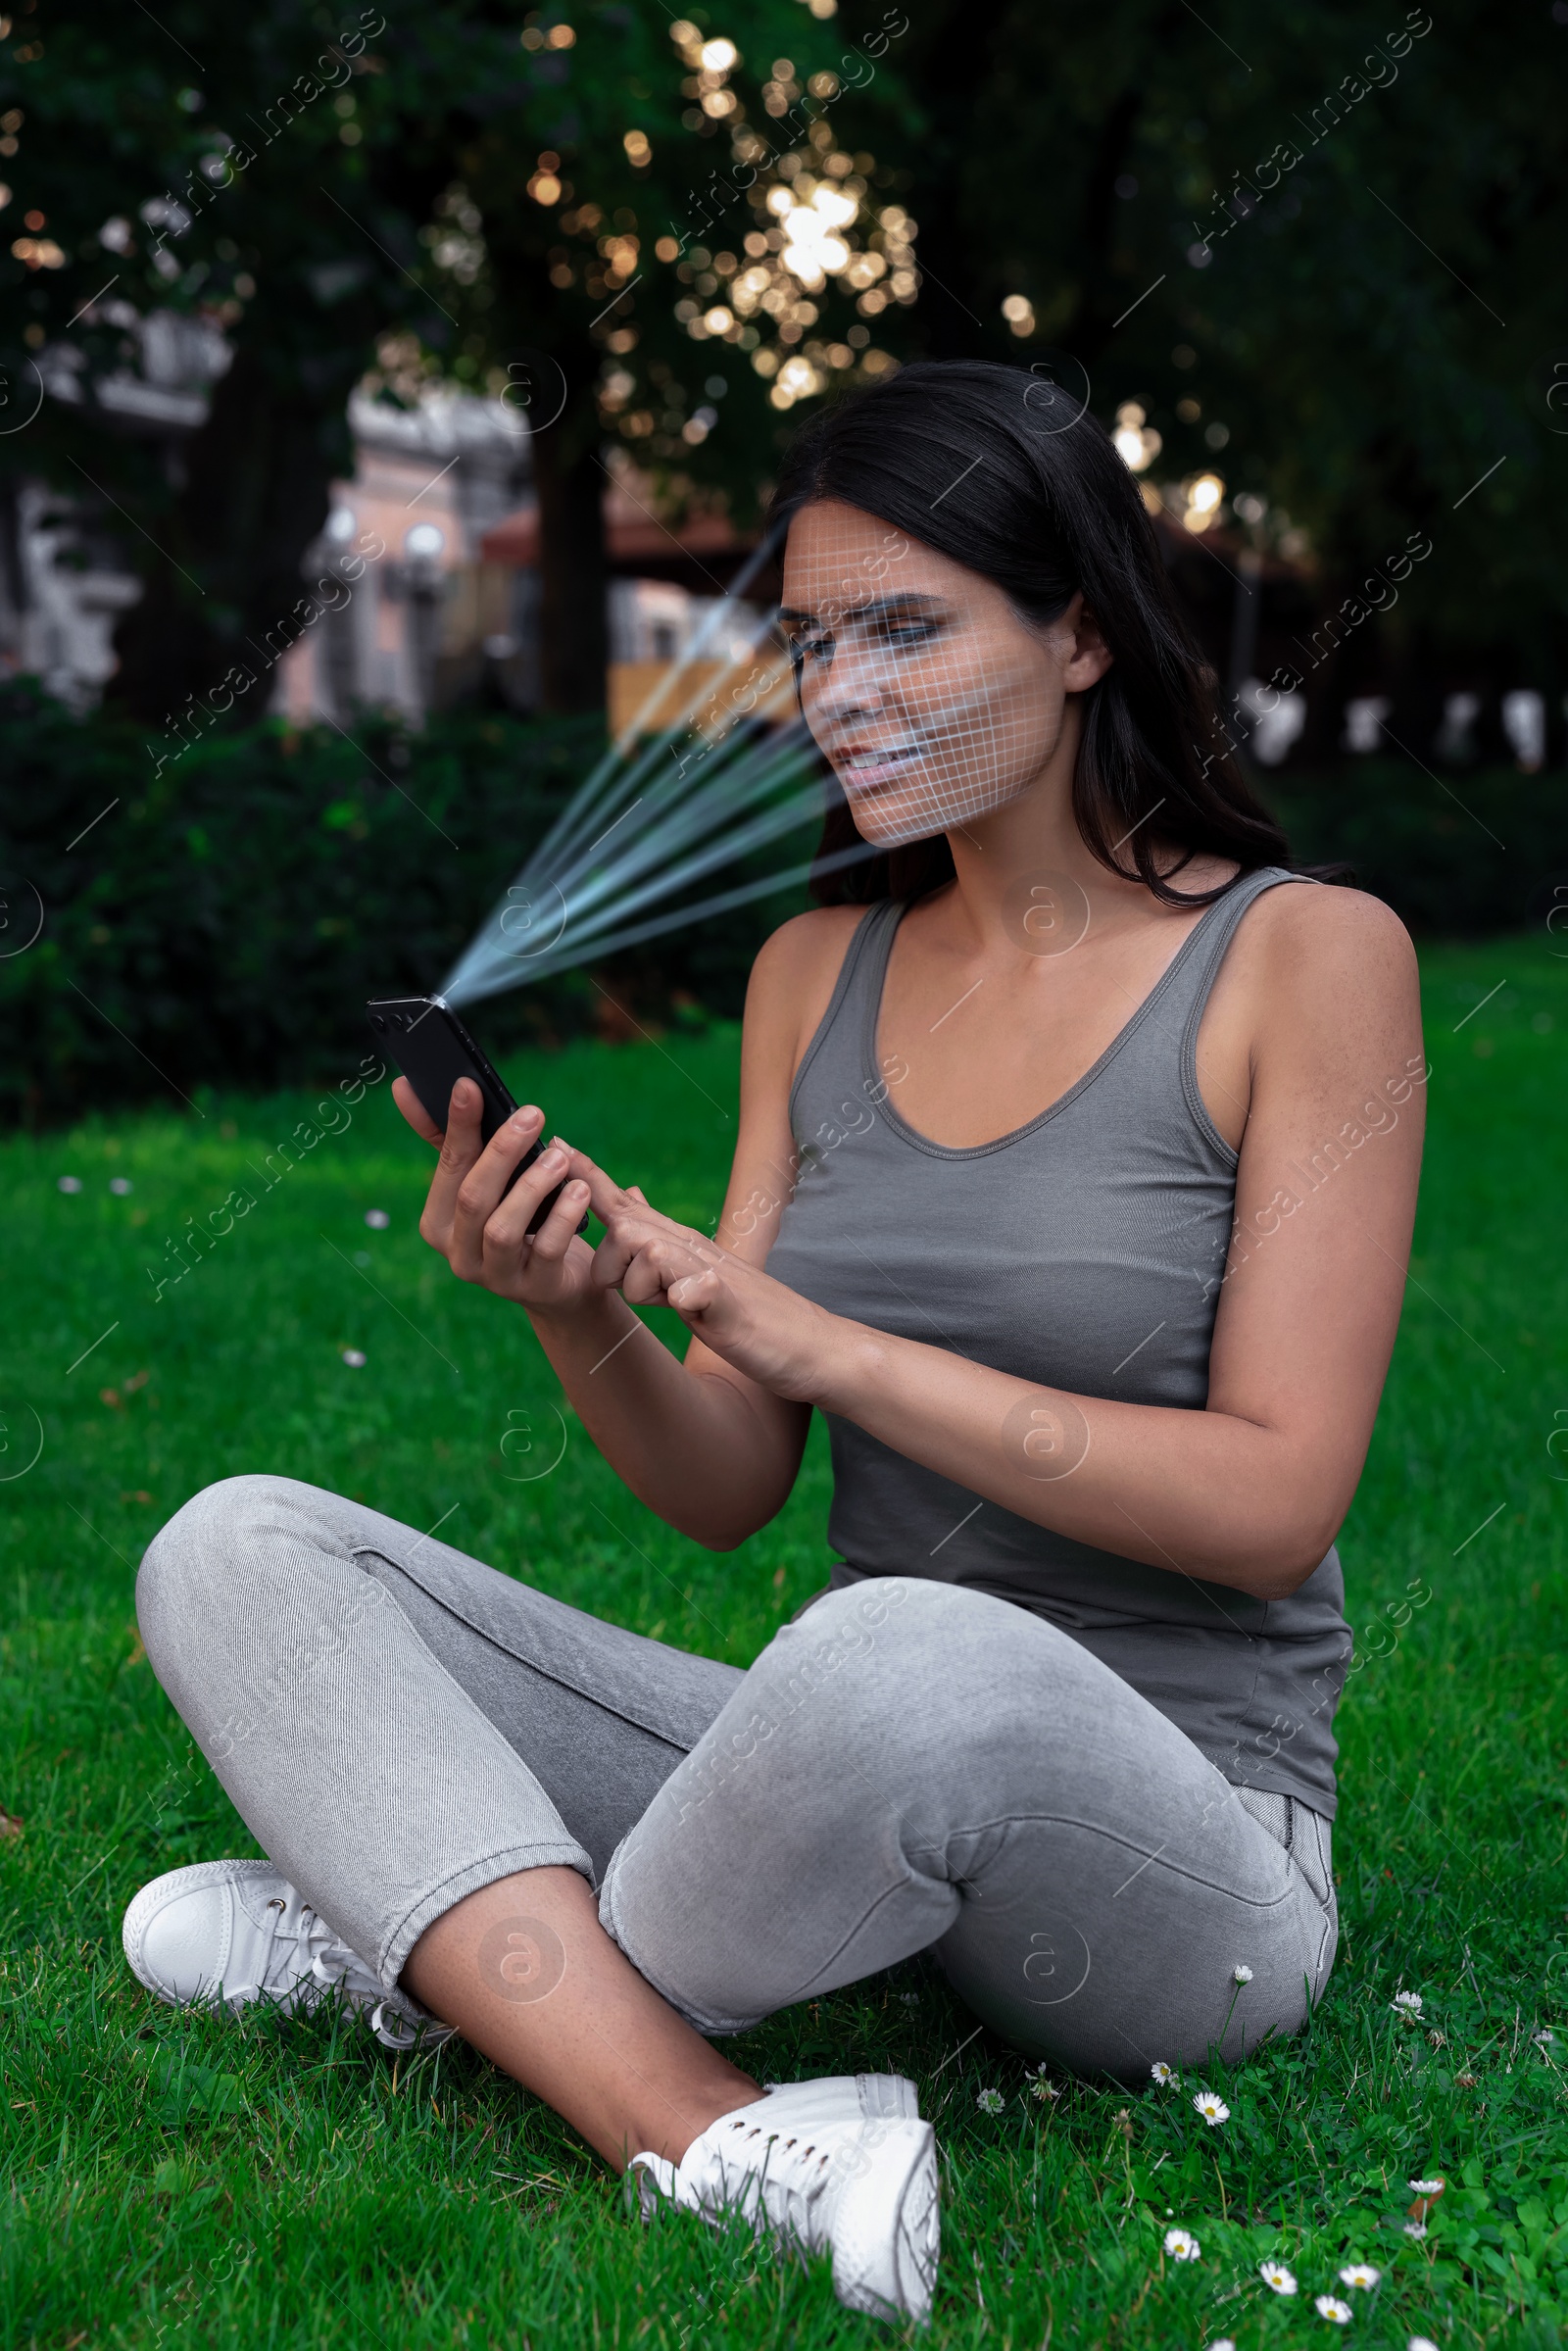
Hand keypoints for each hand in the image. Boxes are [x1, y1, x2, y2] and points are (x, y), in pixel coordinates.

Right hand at [394, 1075, 595, 1314]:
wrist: (560, 1281)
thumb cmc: (521, 1219)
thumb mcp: (490, 1181)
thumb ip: (456, 1139)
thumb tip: (405, 1086)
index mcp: (439, 1220)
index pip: (448, 1167)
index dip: (458, 1126)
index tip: (469, 1086)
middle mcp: (458, 1251)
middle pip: (473, 1197)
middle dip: (502, 1152)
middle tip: (532, 1114)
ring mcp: (493, 1275)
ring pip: (502, 1228)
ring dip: (532, 1186)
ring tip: (559, 1156)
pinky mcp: (533, 1287)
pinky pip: (545, 1249)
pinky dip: (562, 1216)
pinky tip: (579, 1190)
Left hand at [567, 1147, 844, 1401]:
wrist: (814, 1346)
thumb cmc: (752, 1314)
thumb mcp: (698, 1273)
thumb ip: (660, 1241)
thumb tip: (628, 1200)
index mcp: (680, 1246)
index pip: (625, 1204)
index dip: (588, 1176)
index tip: (556, 1143)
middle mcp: (693, 1250)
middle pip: (625, 1226)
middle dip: (610, 1260)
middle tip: (641, 1291)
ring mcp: (712, 1273)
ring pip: (648, 1251)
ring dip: (643, 1283)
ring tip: (675, 1305)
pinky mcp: (728, 1302)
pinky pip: (692, 1289)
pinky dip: (682, 1297)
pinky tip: (691, 1307)